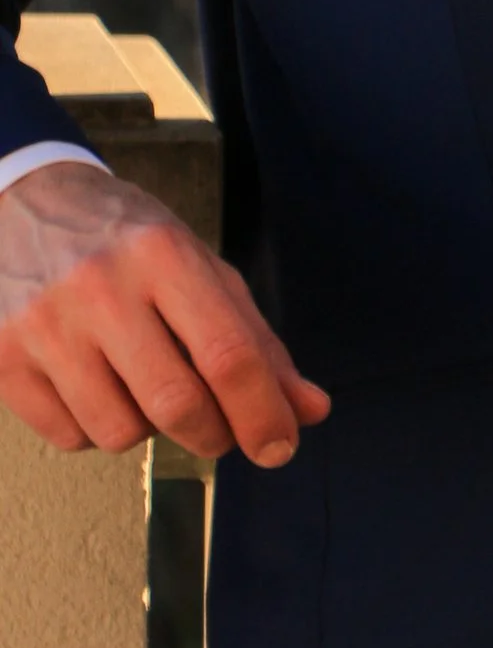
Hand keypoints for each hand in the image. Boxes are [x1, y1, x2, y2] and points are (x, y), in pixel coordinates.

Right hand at [0, 161, 330, 466]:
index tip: (279, 446)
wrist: (23, 201)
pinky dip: (96, 428)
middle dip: (213, 435)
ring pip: (121, 433)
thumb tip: (308, 410)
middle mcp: (99, 287)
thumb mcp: (199, 268)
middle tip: (218, 430)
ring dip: (148, 428)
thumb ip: (256, 340)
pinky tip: (95, 385)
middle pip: (177, 405)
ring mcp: (43, 325)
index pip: (228, 355)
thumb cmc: (125, 240)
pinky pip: (70, 436)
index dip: (263, 414)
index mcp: (162, 255)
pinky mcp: (3, 357)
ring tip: (140, 383)